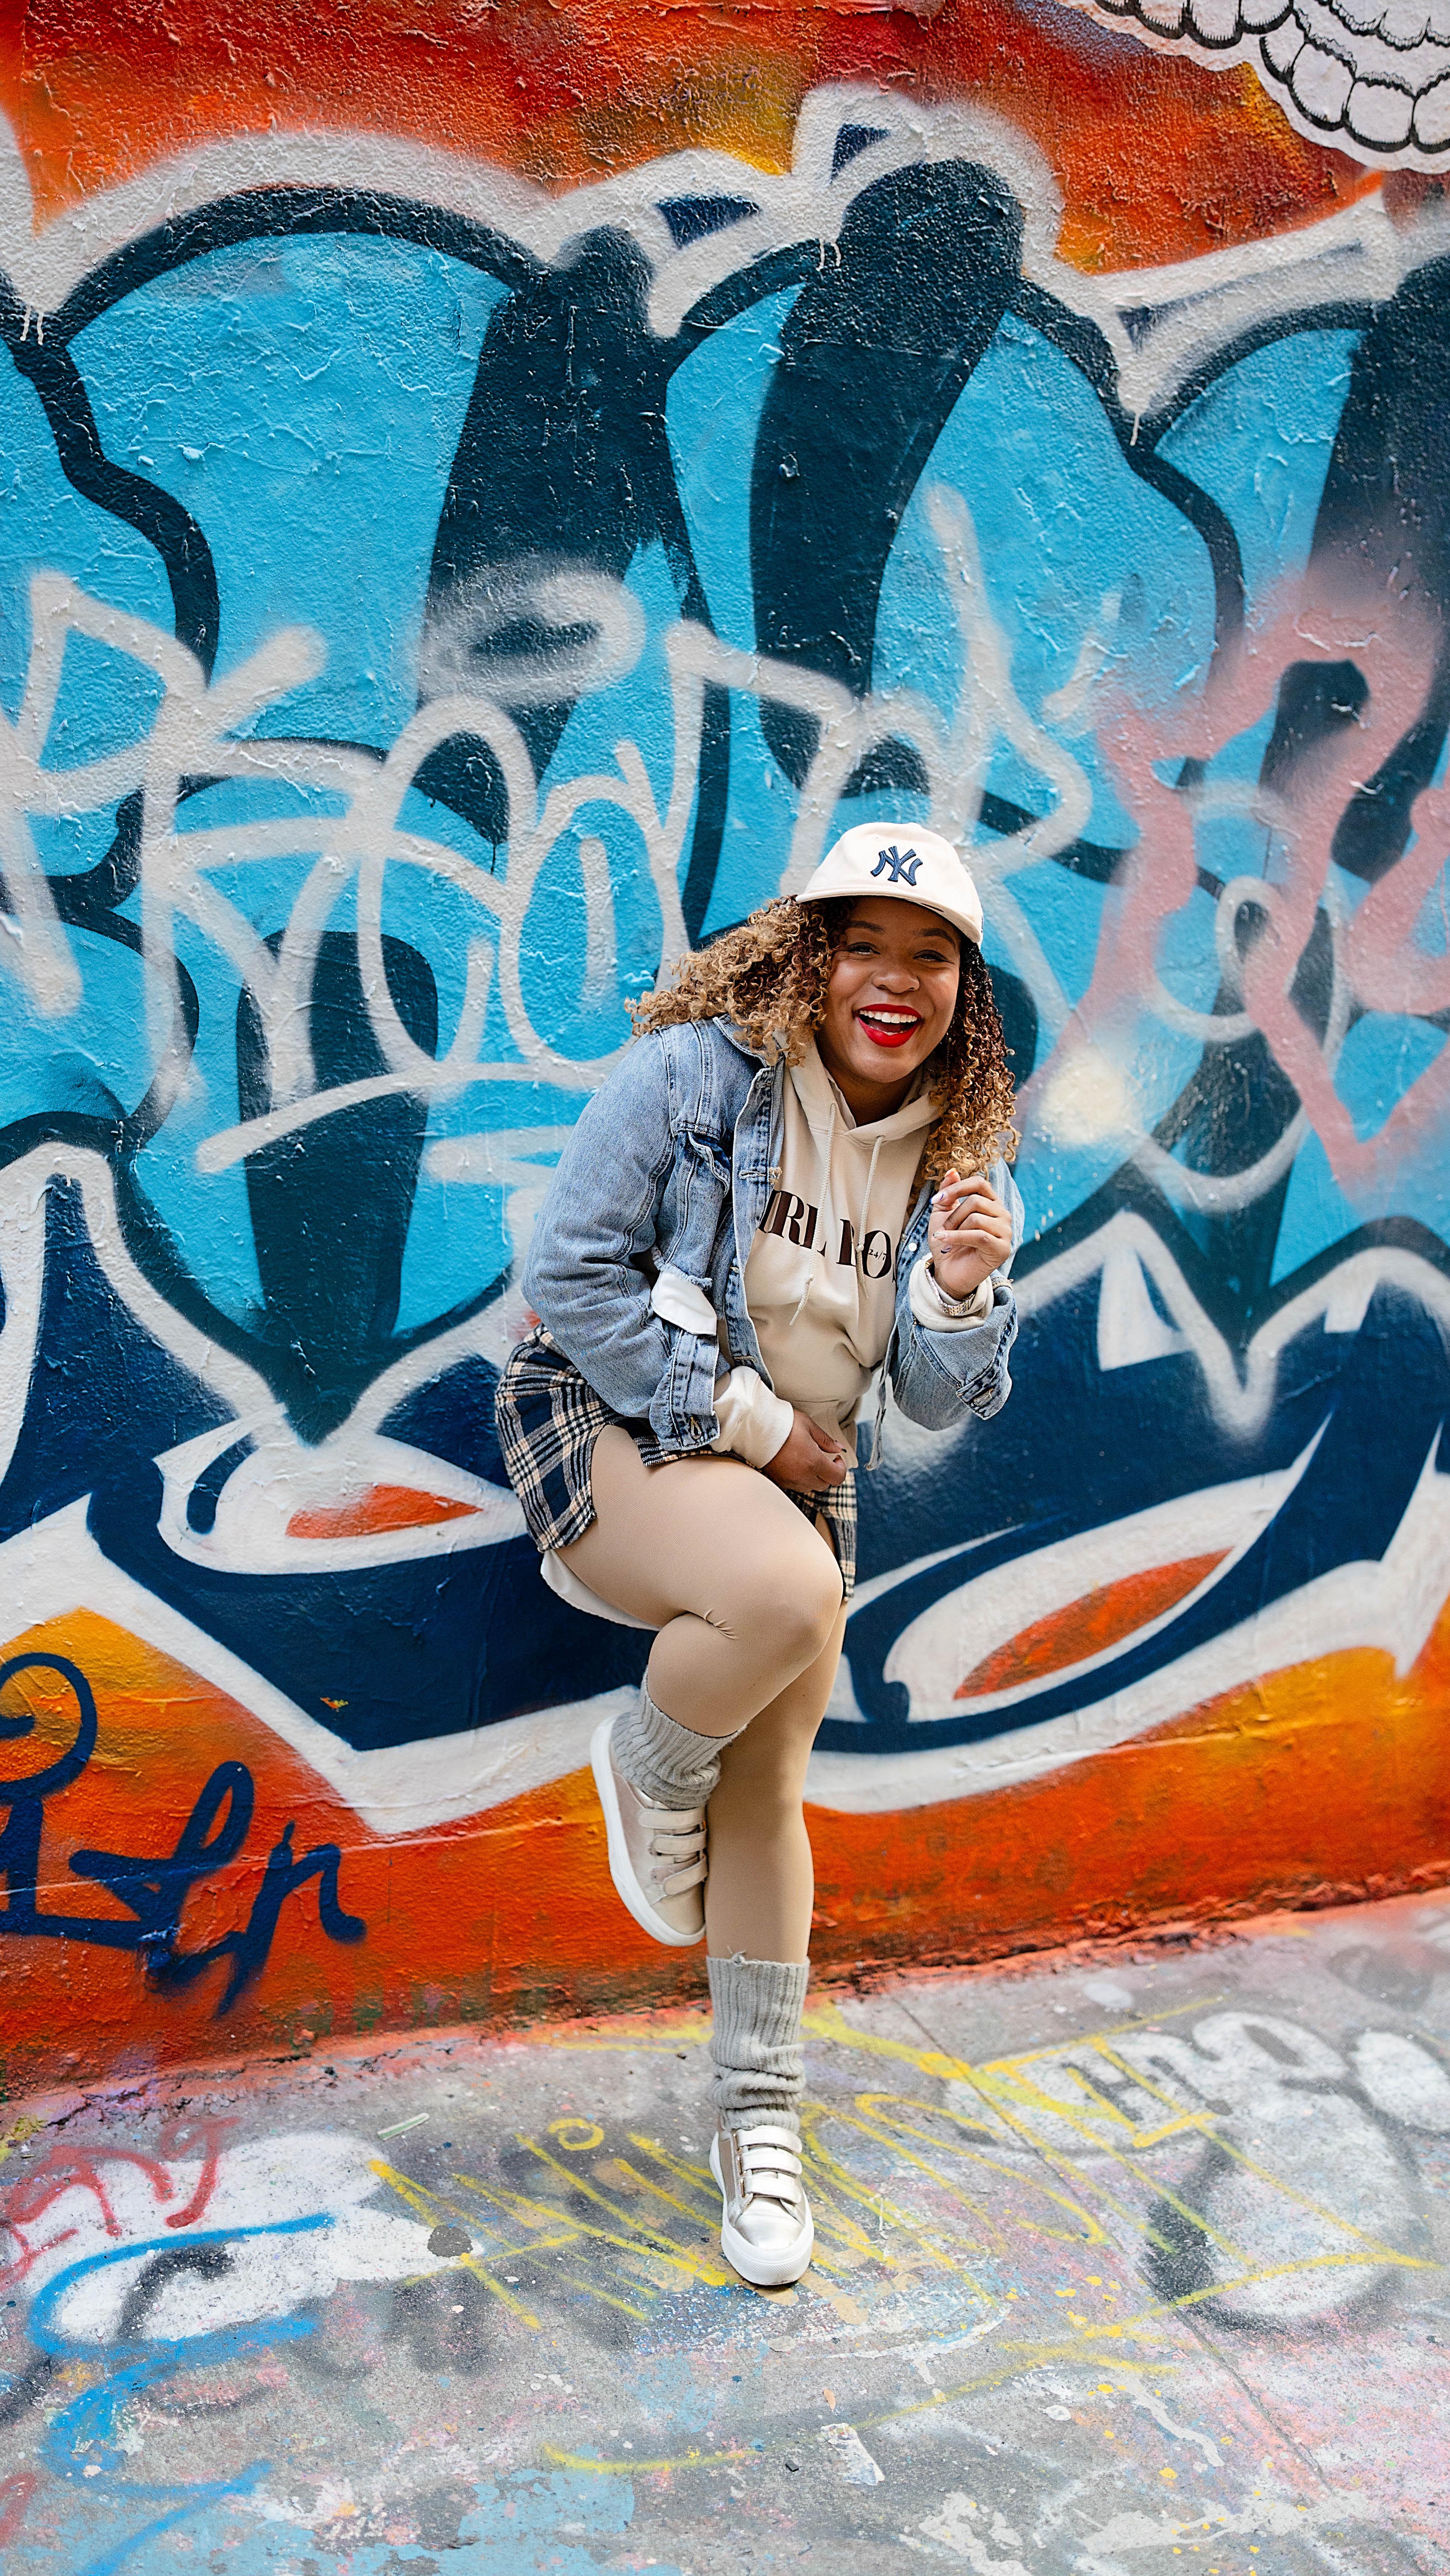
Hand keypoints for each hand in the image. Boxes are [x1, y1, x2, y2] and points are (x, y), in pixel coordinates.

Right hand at [764, 1410, 848, 1494]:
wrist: (755, 1428)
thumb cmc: (781, 1423)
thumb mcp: (808, 1425)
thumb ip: (825, 1440)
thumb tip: (837, 1448)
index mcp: (813, 1462)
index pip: (837, 1477)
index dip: (841, 1468)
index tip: (836, 1459)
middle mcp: (802, 1475)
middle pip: (824, 1484)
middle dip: (827, 1473)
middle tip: (824, 1458)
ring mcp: (789, 1480)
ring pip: (809, 1487)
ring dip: (813, 1477)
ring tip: (808, 1461)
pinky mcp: (778, 1480)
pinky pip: (795, 1485)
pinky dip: (800, 1478)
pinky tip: (795, 1464)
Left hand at [928, 1167, 1012, 1302]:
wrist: (948, 1272)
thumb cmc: (947, 1242)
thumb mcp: (943, 1214)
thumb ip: (949, 1193)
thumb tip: (952, 1171)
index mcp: (991, 1203)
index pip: (979, 1183)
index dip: (956, 1188)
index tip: (936, 1200)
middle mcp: (1002, 1215)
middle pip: (976, 1201)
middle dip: (953, 1215)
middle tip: (942, 1230)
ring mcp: (1005, 1232)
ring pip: (976, 1218)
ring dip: (954, 1229)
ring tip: (946, 1240)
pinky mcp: (1002, 1249)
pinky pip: (979, 1235)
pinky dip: (957, 1238)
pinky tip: (944, 1242)